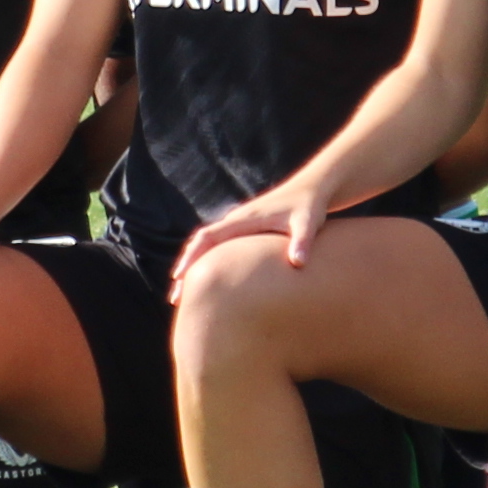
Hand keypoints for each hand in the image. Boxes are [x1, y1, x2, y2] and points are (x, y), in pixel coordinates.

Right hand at [172, 177, 332, 285]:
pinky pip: (219, 248)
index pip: (208, 237)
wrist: (312, 189)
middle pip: (200, 244)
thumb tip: (298, 263)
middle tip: (175, 298)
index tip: (179, 277)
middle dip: (186, 269)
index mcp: (244, 219)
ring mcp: (238, 226)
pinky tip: (208, 283)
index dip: (192, 256)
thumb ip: (302, 242)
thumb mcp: (308, 223)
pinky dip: (207, 264)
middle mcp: (236, 221)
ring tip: (183, 296)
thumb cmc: (310, 206)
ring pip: (207, 247)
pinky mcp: (245, 231)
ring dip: (193, 268)